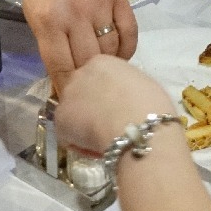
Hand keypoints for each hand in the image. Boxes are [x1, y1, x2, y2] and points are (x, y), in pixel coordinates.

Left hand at [22, 0, 136, 92]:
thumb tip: (63, 79)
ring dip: (107, 67)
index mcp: (47, 21)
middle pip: (88, 62)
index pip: (61, 67)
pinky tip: (121, 57)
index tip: (72, 102)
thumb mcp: (33, 12)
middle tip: (90, 93)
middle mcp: (75, 14)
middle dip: (87, 82)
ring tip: (105, 76)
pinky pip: (129, 33)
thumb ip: (48, 44)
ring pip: (110, 50)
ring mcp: (99, 5)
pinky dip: (127, 50)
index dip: (67, 89)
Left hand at [55, 55, 175, 153]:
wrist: (137, 127)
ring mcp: (66, 97)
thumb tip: (122, 98)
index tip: (117, 107)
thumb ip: (124, 85)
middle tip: (109, 123)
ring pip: (72, 114)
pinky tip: (98, 147)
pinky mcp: (59, 120)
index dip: (106, 95)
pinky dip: (80, 144)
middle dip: (91, 107)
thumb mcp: (142, 83)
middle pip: (81, 92)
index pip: (96, 77)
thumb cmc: (150, 105)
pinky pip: (68, 136)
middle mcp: (79, 74)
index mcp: (101, 62)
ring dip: (84, 125)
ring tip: (105, 139)